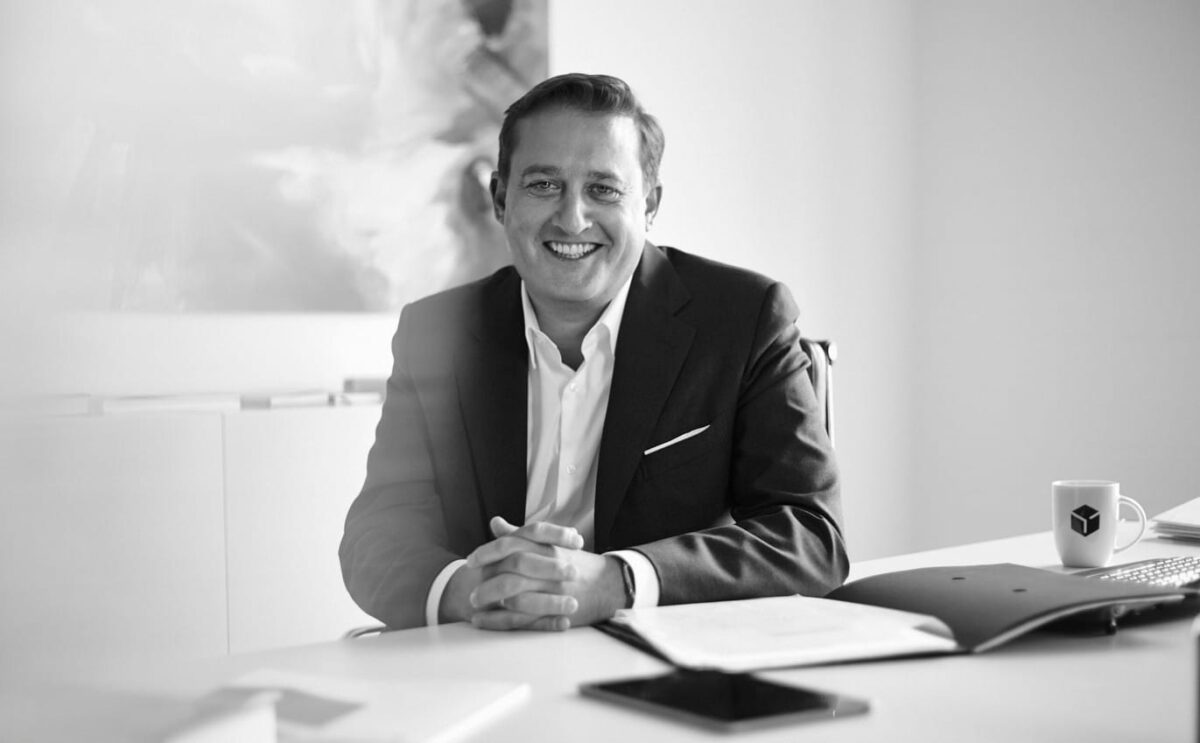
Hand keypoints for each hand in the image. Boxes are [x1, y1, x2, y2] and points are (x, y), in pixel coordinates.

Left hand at [465, 517, 626, 630]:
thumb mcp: (550, 543)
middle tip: (471, 589)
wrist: (610, 583)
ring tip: (475, 607)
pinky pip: (523, 618)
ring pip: (515, 595)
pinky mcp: (556, 611)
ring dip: (491, 602)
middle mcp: (549, 565)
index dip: (488, 552)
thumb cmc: (577, 562)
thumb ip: (520, 535)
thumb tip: (496, 523)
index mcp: (545, 546)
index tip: (471, 561)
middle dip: (486, 581)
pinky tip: (484, 621)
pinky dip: (499, 621)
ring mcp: (553, 589)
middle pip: (510, 570)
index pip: (511, 544)